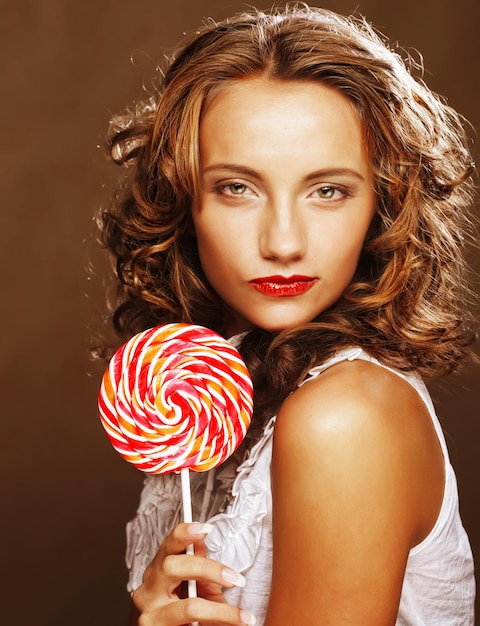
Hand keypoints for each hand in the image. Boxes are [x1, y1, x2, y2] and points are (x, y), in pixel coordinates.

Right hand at [131, 522, 255, 624]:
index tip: (206, 528)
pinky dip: (217, 624)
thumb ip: (199, 571)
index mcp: (158, 572)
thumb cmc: (187, 618)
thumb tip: (202, 543)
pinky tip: (232, 625)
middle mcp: (148, 590)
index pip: (168, 545)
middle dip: (208, 569)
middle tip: (235, 578)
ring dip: (222, 611)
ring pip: (189, 606)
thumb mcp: (198, 592)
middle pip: (172, 566)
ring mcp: (150, 614)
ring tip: (243, 616)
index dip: (185, 534)